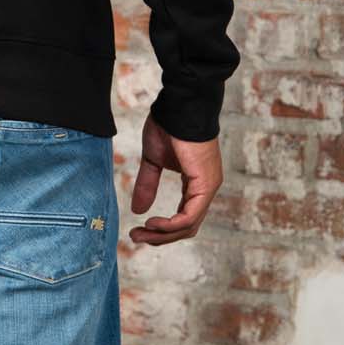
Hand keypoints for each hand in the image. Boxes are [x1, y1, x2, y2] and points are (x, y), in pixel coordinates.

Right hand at [129, 115, 222, 246]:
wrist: (180, 106)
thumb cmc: (169, 126)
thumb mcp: (153, 161)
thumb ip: (148, 184)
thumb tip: (138, 210)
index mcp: (196, 183)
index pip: (184, 218)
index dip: (162, 229)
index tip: (138, 231)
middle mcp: (205, 188)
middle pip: (186, 227)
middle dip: (160, 237)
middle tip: (135, 238)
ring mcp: (208, 187)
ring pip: (189, 225)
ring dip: (163, 235)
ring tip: (140, 233)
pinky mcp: (205, 184)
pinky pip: (190, 216)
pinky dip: (170, 225)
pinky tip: (153, 224)